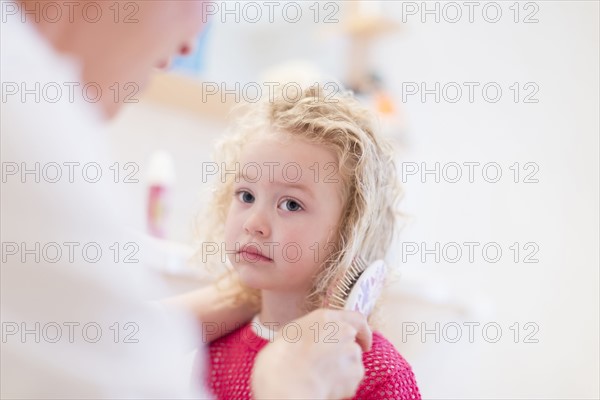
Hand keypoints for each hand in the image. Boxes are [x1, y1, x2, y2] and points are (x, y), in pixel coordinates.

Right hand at [251, 309, 371, 399]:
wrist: (288, 381)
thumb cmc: (281, 357)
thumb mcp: (291, 333)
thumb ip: (311, 331)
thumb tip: (312, 339)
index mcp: (326, 317)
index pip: (356, 318)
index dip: (362, 330)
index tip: (363, 340)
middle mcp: (344, 331)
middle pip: (354, 342)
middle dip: (346, 354)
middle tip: (330, 365)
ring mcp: (352, 352)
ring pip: (353, 362)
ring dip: (343, 370)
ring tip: (320, 377)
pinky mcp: (356, 374)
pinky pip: (352, 380)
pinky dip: (343, 385)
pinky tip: (324, 386)